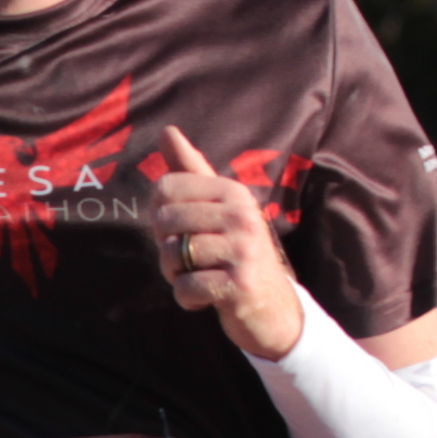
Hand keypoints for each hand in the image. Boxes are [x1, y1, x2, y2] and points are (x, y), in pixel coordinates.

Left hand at [149, 124, 304, 358]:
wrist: (273, 307)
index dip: (162, 214)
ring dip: (176, 275)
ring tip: (203, 275)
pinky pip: (184, 288)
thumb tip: (166, 130)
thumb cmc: (235, 252)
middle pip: (164, 221)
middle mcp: (243, 215)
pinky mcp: (240, 285)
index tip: (186, 228)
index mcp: (234, 192)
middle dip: (168, 246)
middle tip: (195, 258)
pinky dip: (187, 299)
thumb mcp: (219, 208)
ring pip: (172, 256)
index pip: (165, 188)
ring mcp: (244, 250)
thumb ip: (191, 170)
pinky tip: (208, 297)